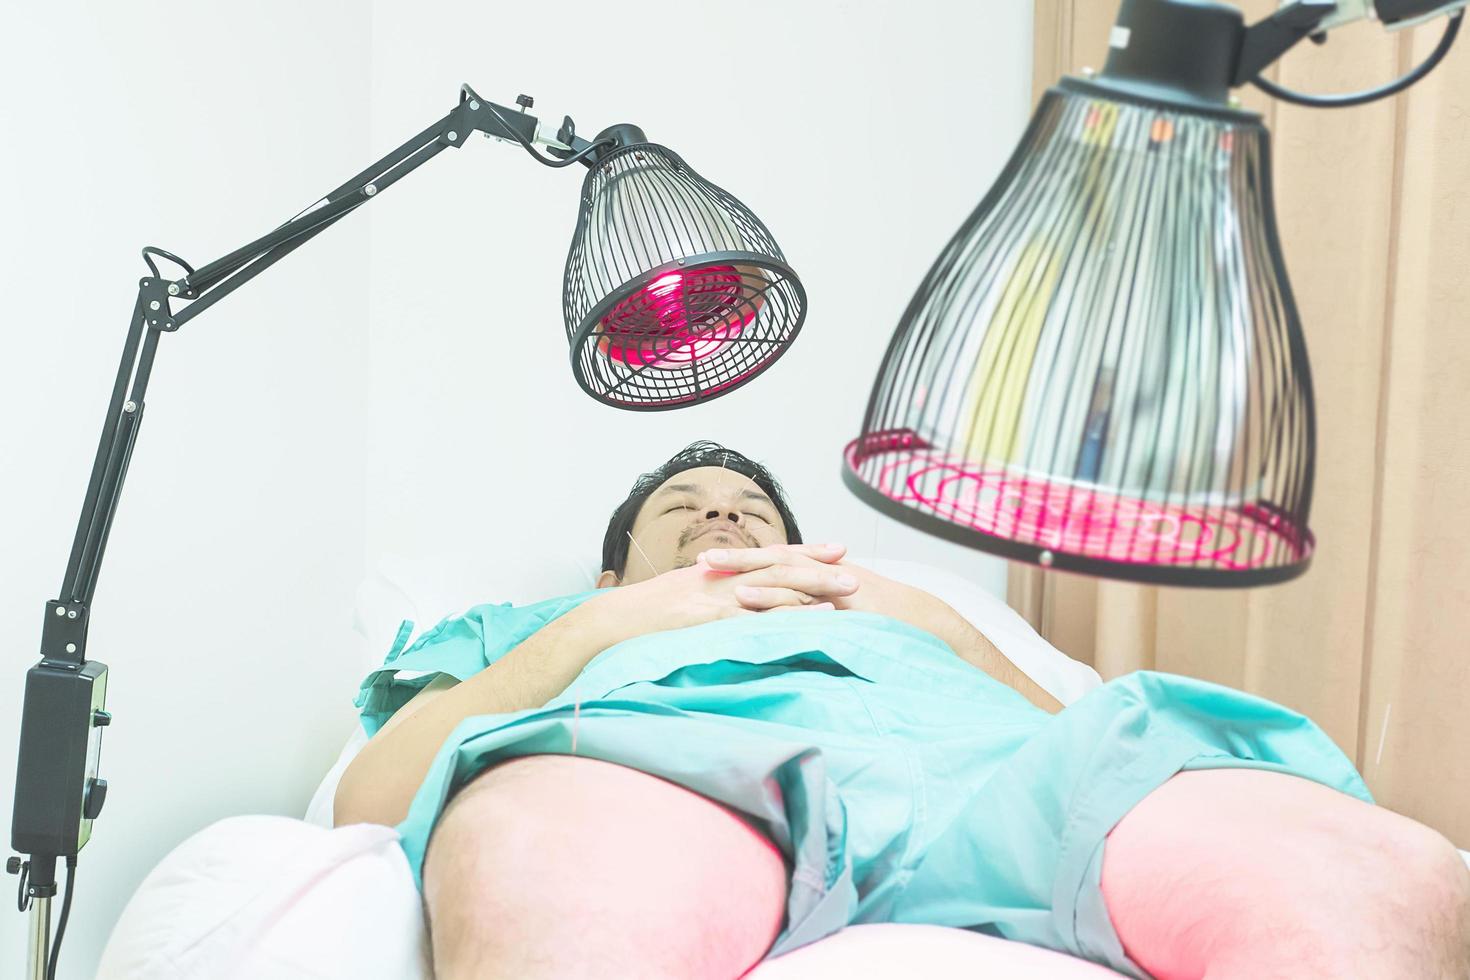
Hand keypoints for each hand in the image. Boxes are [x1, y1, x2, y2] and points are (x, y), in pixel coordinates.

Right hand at [594, 543, 859, 638]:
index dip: (804, 554)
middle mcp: (722, 579)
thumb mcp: (682, 597)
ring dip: (813, 590)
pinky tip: (813, 621)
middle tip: (854, 570)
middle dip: (818, 569)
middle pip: (779, 569)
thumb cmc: (643, 615)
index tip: (836, 550)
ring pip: (774, 590)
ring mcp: (717, 599)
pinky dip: (787, 618)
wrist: (611, 622)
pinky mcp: (712, 621)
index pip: (769, 558)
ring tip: (847, 592)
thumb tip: (736, 602)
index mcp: (718, 573)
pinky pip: (755, 619)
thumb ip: (711, 595)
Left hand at [698, 546, 916, 618]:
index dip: (747, 563)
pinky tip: (746, 597)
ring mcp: (830, 583)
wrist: (925, 626)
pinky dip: (771, 594)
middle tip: (700, 559)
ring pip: (781, 570)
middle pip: (773, 559)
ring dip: (744, 568)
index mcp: (822, 575)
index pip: (778, 563)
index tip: (715, 565)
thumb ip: (817, 618)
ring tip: (710, 570)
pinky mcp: (837, 599)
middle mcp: (823, 572)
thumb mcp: (845, 621)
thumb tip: (790, 630)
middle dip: (736, 559)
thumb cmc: (886, 628)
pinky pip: (800, 595)